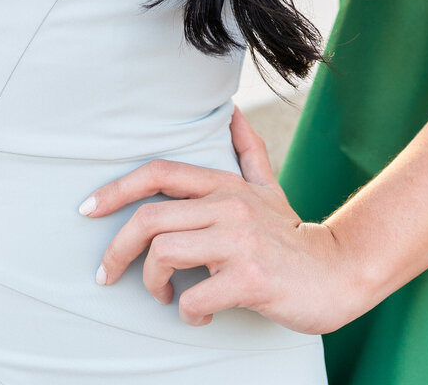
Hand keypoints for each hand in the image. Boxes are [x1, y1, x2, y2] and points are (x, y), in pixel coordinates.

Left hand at [80, 104, 359, 333]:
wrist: (340, 273)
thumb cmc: (294, 237)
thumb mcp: (269, 189)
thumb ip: (248, 152)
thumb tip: (232, 112)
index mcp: (224, 185)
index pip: (158, 173)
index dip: (116, 189)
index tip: (87, 209)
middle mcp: (228, 206)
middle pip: (149, 219)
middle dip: (117, 249)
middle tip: (107, 275)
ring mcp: (239, 242)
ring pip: (165, 255)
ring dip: (153, 283)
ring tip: (166, 296)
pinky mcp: (250, 279)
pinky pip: (195, 298)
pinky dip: (187, 313)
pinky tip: (197, 316)